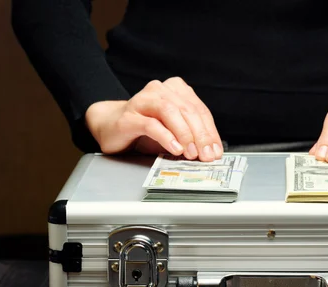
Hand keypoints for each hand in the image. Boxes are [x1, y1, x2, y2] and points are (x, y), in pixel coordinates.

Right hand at [85, 77, 222, 161]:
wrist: (111, 127)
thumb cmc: (145, 129)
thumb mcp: (174, 132)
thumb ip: (192, 136)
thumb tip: (211, 152)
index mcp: (175, 89)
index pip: (199, 110)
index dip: (210, 132)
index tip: (216, 151)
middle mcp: (160, 90)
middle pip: (187, 110)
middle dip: (200, 136)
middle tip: (206, 155)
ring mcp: (143, 100)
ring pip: (170, 112)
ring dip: (185, 135)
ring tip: (191, 153)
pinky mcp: (129, 116)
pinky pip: (151, 124)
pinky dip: (166, 137)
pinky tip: (175, 149)